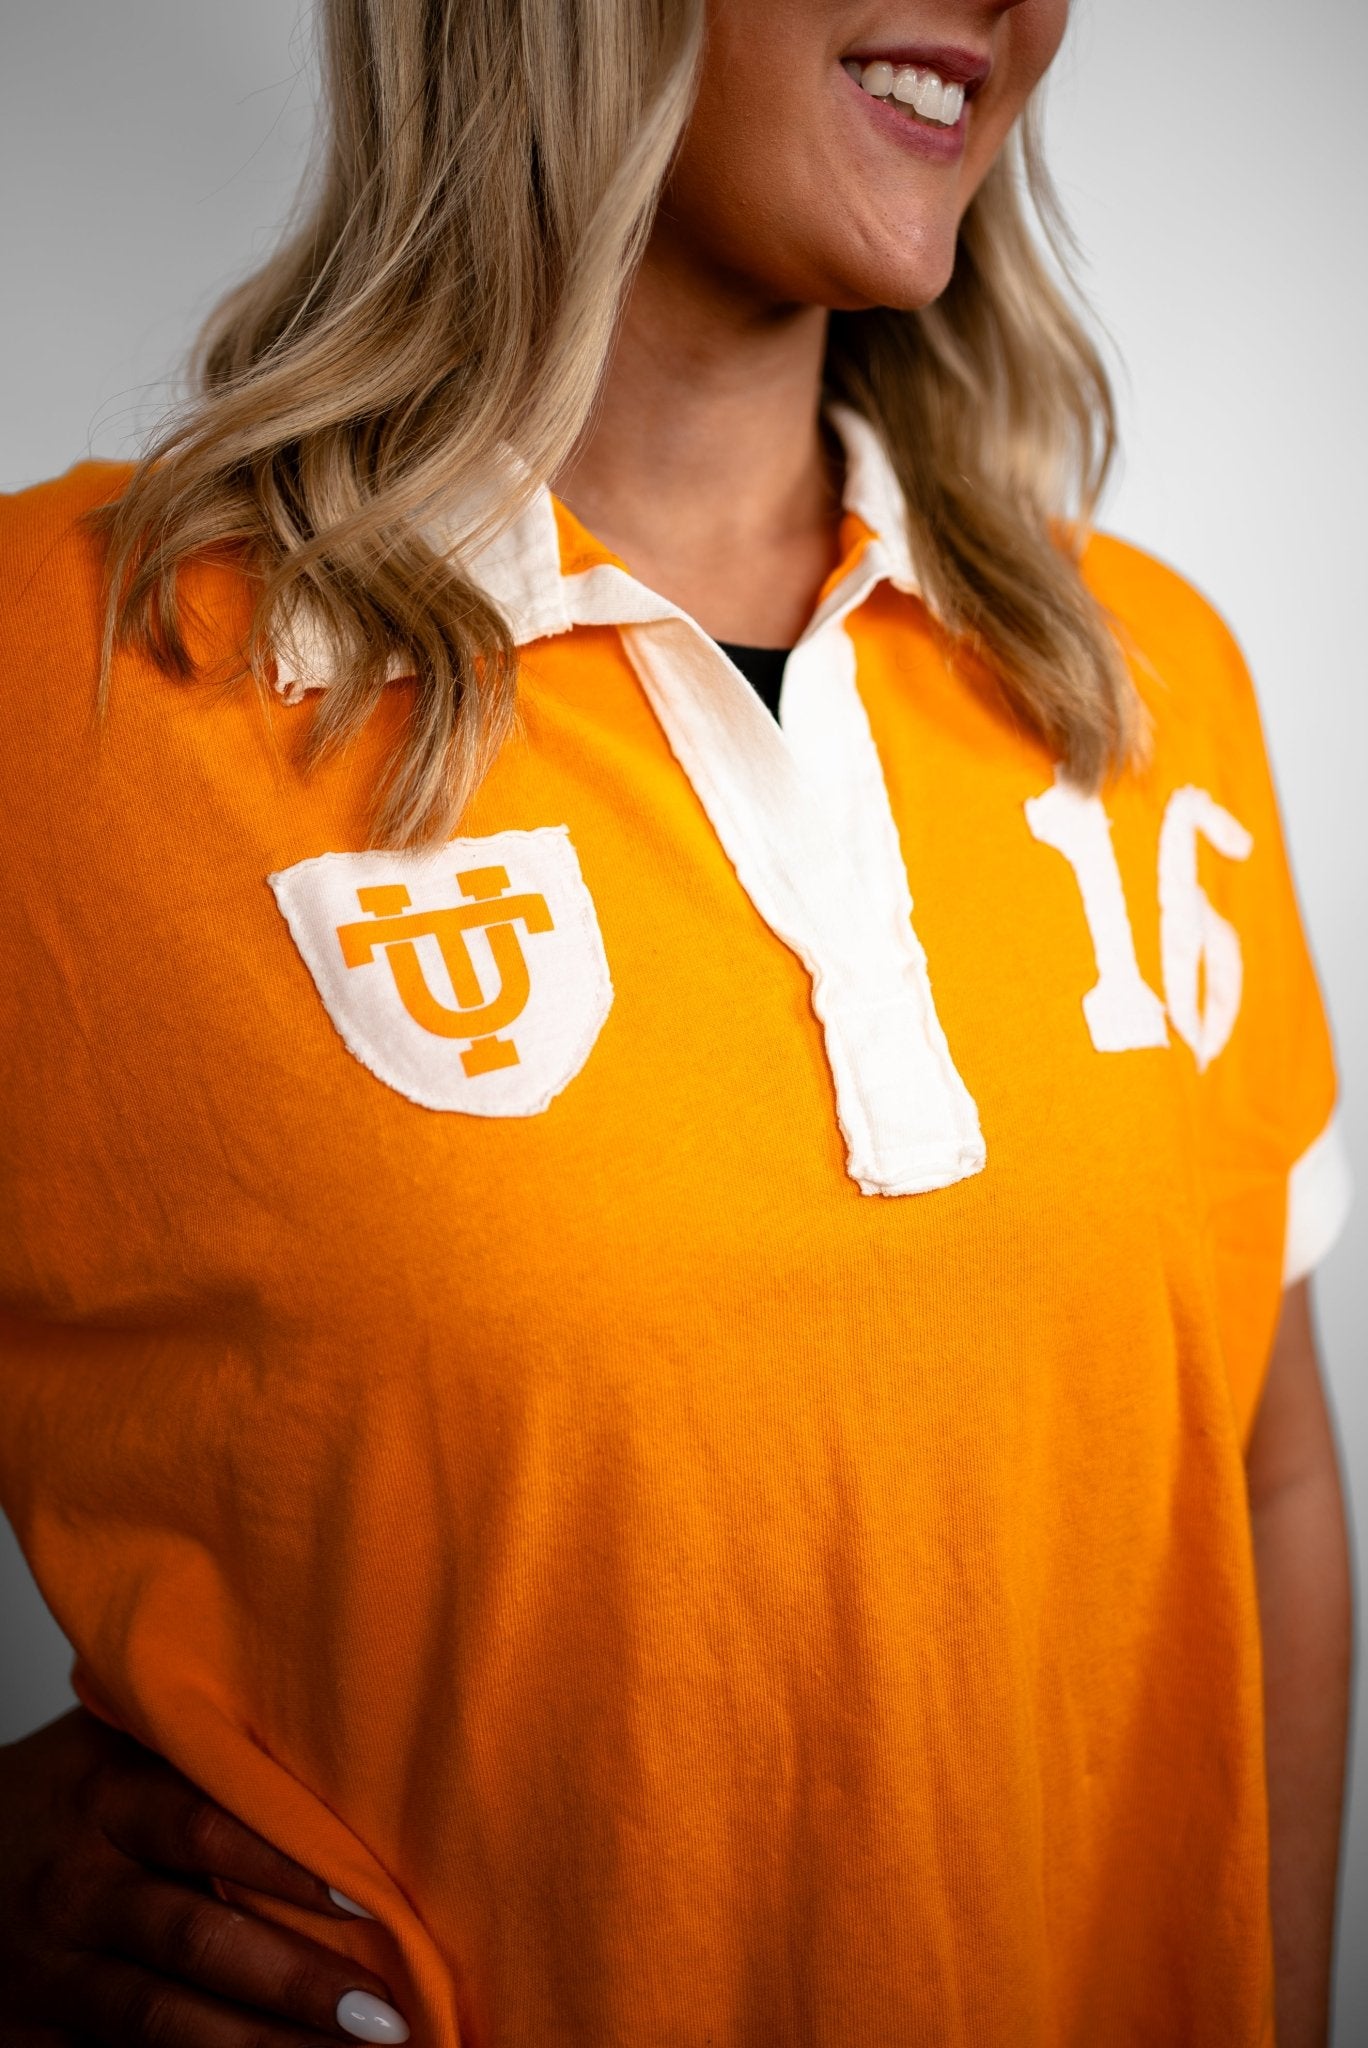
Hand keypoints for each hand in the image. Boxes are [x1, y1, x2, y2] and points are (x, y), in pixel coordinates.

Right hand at [0, 1707, 411, 2045]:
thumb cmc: (58, 1791)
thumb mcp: (114, 1748)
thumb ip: (200, 1753)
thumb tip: (333, 1757)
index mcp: (104, 1797)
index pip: (207, 1829)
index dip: (289, 1866)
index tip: (369, 1901)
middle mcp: (77, 1884)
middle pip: (197, 1938)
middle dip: (294, 1982)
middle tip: (381, 2014)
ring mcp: (51, 1967)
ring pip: (162, 2018)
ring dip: (260, 2044)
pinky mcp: (33, 2032)